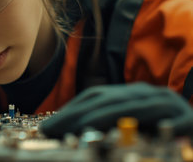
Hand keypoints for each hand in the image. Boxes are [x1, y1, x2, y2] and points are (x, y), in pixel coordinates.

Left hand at [39, 82, 192, 138]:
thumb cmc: (158, 129)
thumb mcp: (128, 124)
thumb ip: (105, 124)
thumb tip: (69, 132)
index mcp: (129, 94)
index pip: (94, 96)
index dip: (70, 109)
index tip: (48, 126)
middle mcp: (146, 94)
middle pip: (108, 100)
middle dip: (77, 115)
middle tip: (52, 130)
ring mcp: (169, 105)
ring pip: (134, 108)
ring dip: (106, 118)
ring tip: (82, 130)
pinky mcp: (190, 120)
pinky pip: (173, 122)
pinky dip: (159, 126)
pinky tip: (137, 133)